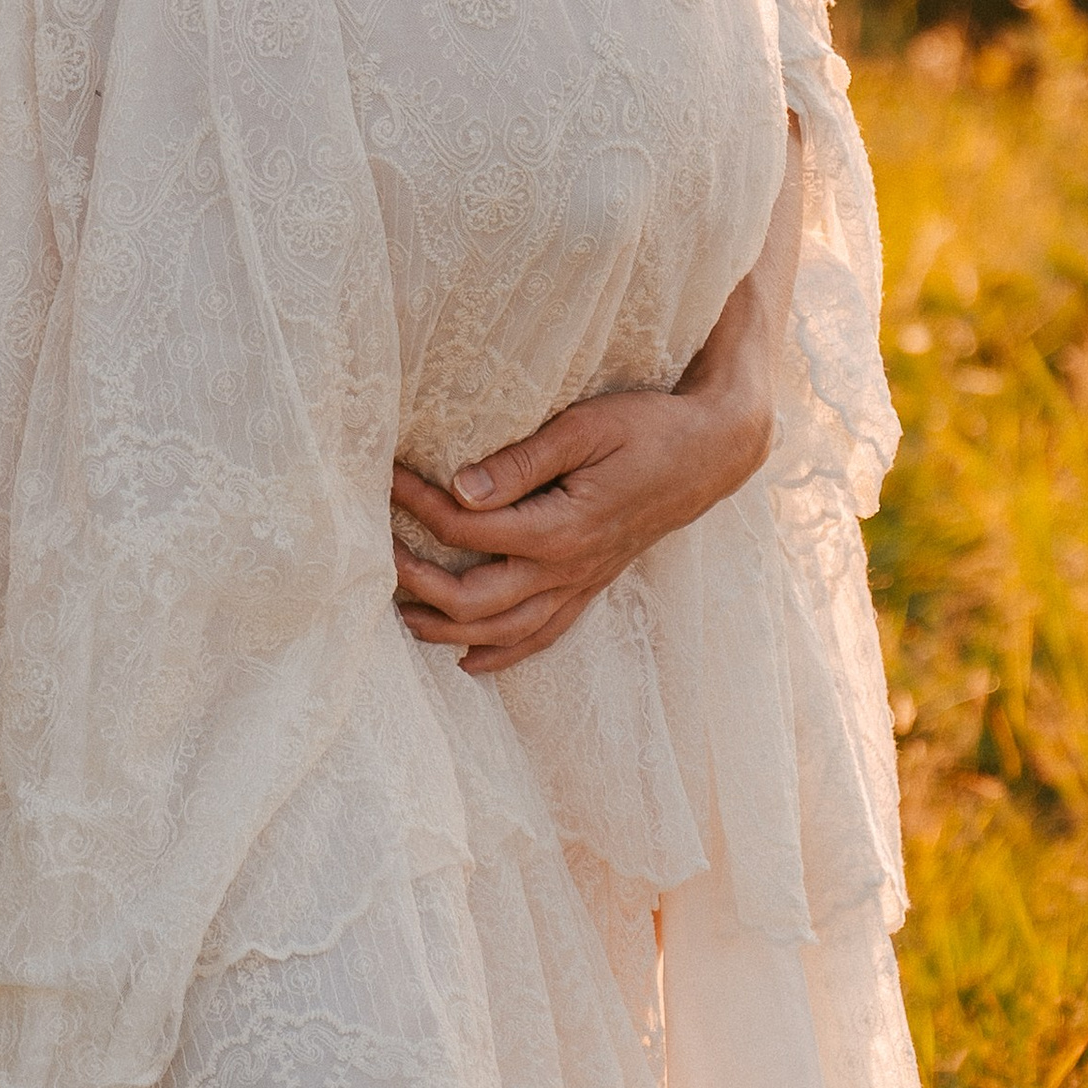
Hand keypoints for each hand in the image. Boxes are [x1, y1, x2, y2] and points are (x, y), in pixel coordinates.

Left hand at [391, 373, 774, 680]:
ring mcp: (581, 585)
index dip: (419, 505)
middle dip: (417, 580)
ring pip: (502, 631)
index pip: (469, 529)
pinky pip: (543, 636)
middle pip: (473, 600)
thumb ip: (521, 461)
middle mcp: (568, 569)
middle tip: (376, 550)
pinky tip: (468, 659)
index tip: (389, 475)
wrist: (711, 453)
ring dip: (446, 628)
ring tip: (400, 613)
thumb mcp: (585, 428)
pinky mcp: (592, 587)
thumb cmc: (648, 428)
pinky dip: (502, 654)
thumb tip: (460, 488)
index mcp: (561, 528)